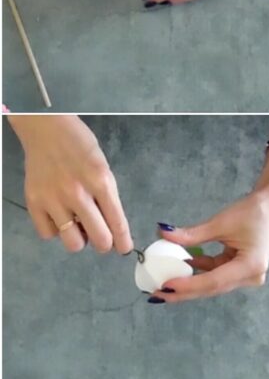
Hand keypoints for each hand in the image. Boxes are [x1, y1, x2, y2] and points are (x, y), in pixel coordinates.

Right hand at [11, 116, 131, 253]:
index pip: (117, 221)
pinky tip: (60, 216)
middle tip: (102, 239)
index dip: (123, 240)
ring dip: (79, 239)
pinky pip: (48, 234)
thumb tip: (109, 225)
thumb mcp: (103, 167)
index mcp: (101, 181)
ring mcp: (53, 200)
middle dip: (104, 243)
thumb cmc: (81, 146)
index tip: (125, 249)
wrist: (47, 130)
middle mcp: (78, 193)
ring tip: (79, 225)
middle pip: (98, 238)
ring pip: (72, 242)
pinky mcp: (34, 203)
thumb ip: (106, 195)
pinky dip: (56, 231)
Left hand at [149, 191, 268, 301]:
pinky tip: (181, 268)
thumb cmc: (253, 212)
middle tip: (157, 293)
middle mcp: (250, 277)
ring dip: (189, 282)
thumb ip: (192, 234)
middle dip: (184, 290)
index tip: (165, 286)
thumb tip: (164, 235)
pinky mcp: (241, 271)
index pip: (213, 281)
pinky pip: (216, 275)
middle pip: (212, 288)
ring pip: (212, 284)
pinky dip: (200, 272)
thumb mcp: (221, 222)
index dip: (188, 285)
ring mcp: (246, 276)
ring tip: (164, 283)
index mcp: (250, 266)